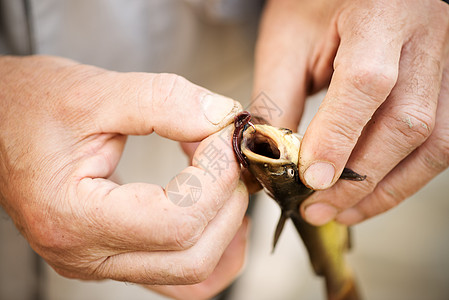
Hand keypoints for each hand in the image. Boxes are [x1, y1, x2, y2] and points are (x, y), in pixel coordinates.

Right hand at [0, 55, 247, 298]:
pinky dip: (212, 249)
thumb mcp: (95, 91)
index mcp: (73, 217)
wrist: (0, 125)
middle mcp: (86, 254)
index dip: (217, 175)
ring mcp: (101, 262)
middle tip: (228, 153)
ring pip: (192, 273)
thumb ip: (165, 101)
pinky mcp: (114, 256)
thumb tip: (222, 117)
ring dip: (224, 224)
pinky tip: (220, 216)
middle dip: (227, 199)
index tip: (224, 134)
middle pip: (192, 255)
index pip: (177, 219)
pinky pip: (178, 278)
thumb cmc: (30, 108)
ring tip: (224, 177)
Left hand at [254, 0, 448, 224]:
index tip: (311, 178)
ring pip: (436, 142)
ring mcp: (445, 62)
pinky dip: (405, 174)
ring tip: (345, 210)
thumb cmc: (316, 3)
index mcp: (380, 13)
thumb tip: (273, 156)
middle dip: (360, 178)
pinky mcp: (446, 83)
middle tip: (319, 207)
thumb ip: (278, 96)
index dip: (338, 137)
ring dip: (388, 187)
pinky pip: (440, 140)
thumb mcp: (288, 40)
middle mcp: (425, 37)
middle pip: (408, 122)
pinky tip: (373, 190)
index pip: (366, 83)